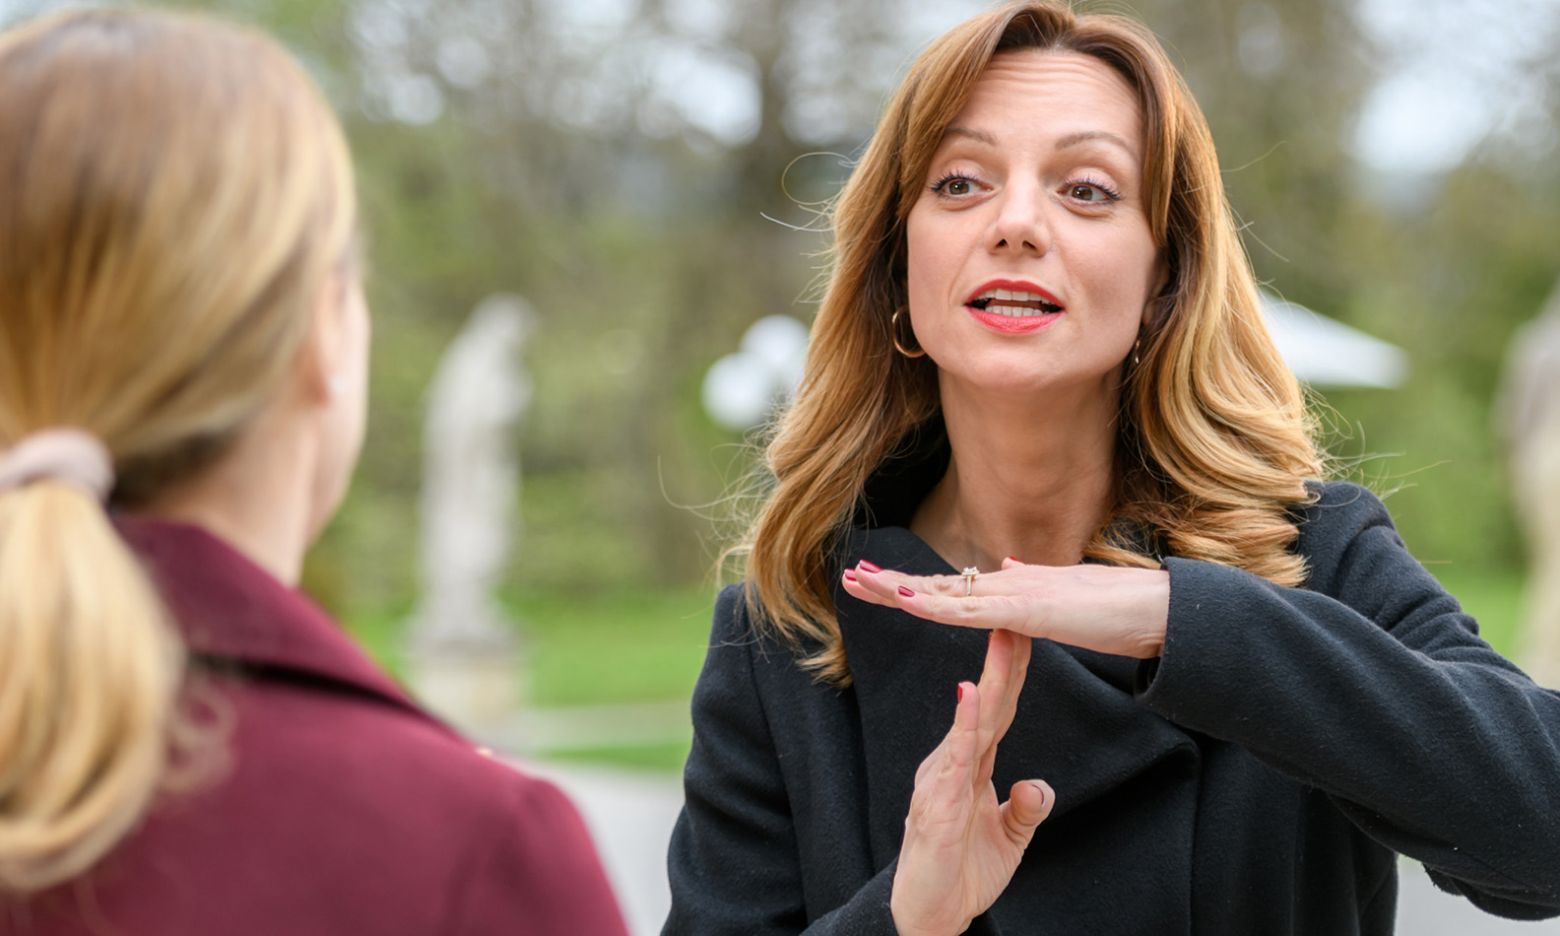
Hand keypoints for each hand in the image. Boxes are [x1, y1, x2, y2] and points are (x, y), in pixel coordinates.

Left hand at [843, 557, 1169, 658]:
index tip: (875, 582)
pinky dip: (933, 603)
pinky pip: (970, 610)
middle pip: (937, 584)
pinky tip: (902, 599)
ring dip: (898, 588)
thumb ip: (1031, 585)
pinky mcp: (1027, 608)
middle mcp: (1007, 584)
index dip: (912, 585)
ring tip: (858, 582)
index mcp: (1012, 589)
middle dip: (890, 583)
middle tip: (848, 577)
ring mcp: (1016, 594)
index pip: (951, 587)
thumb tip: (1005, 567)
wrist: (1157, 609)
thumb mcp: (1062, 596)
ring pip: (944, 592)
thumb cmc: (1117, 607)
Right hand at [889, 629, 1055, 935]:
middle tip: (1016, 618)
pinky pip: (954, 758)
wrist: (929, 915)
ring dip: (988, 681)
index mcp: (970, 766)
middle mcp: (952, 763)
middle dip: (1002, 662)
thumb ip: (1026, 808)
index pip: (996, 712)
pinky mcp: (935, 803)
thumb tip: (1037, 784)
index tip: (1025, 635)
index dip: (1011, 675)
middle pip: (985, 705)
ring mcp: (941, 780)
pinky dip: (963, 725)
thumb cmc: (960, 872)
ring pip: (971, 723)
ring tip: (1001, 643)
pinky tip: (971, 696)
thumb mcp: (1009, 837)